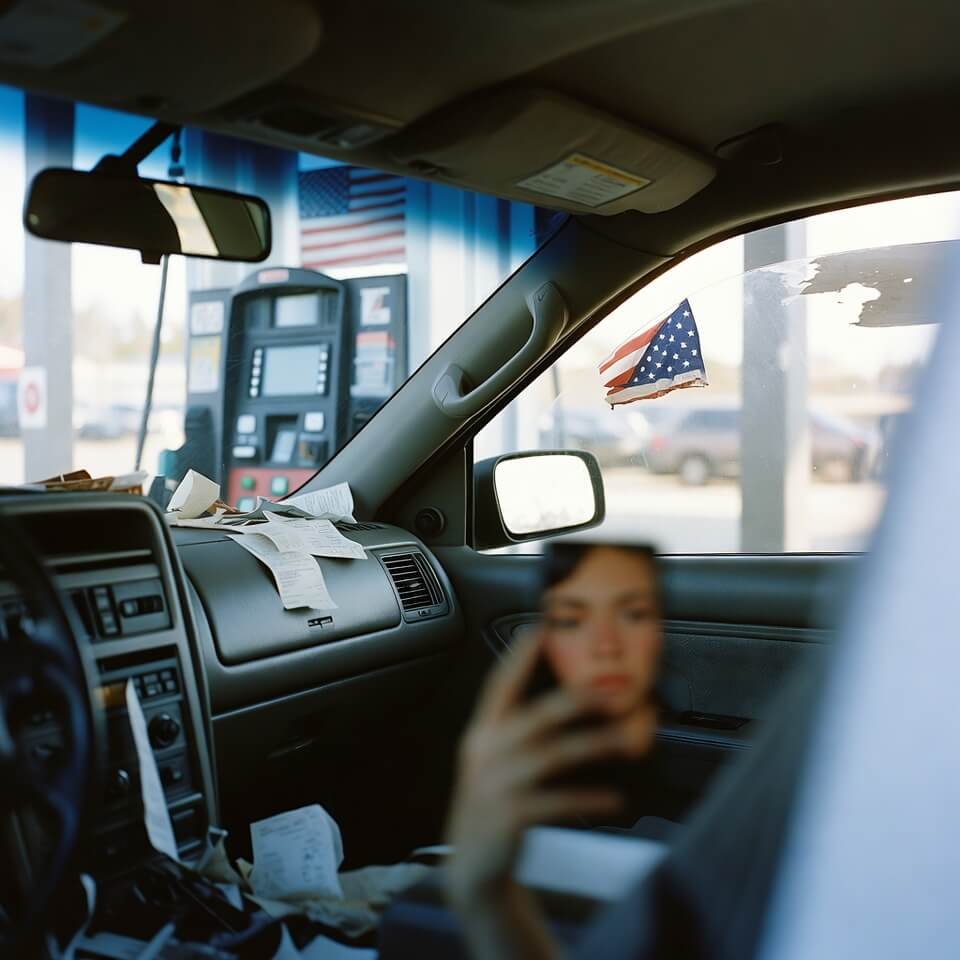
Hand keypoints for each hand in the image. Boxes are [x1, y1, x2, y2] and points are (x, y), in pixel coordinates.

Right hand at [446, 631, 655, 907]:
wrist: (472, 866)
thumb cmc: (493, 805)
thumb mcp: (494, 762)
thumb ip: (514, 732)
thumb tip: (560, 703)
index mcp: (482, 733)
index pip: (500, 684)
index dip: (518, 655)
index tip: (539, 626)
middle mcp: (485, 752)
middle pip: (535, 716)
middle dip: (574, 699)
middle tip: (610, 691)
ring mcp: (495, 784)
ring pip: (553, 755)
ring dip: (594, 744)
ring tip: (627, 740)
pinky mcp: (509, 816)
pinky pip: (557, 801)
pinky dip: (589, 798)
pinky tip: (614, 798)